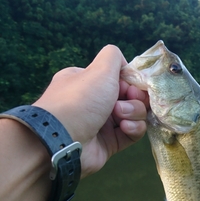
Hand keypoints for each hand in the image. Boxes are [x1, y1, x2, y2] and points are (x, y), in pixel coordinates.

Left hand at [34, 45, 148, 176]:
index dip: (131, 81)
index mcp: (88, 82)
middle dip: (134, 97)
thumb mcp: (99, 69)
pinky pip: (132, 133)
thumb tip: (125, 66)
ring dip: (134, 112)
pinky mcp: (110, 143)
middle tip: (129, 98)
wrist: (63, 139)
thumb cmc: (81, 99)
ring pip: (134, 114)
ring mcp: (103, 123)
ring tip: (120, 116)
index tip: (132, 84)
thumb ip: (113, 57)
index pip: (120, 78)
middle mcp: (95, 101)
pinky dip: (133, 128)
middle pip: (130, 96)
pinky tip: (125, 127)